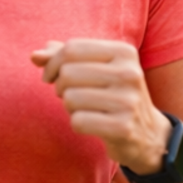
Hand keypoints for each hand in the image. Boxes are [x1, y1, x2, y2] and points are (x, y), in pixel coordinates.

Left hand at [32, 39, 171, 174]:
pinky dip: (78, 124)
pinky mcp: (123, 127)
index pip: (71, 49)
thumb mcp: (97, 69)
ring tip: (85, 109)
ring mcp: (128, 101)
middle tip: (70, 95)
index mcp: (124, 52)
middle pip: (68, 73)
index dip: (52, 63)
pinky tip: (92, 124)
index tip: (51, 76)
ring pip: (70, 98)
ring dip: (69, 107)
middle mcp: (129, 73)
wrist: (147, 133)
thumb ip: (65, 58)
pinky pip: (78, 121)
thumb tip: (35, 55)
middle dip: (60, 87)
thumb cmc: (113, 94)